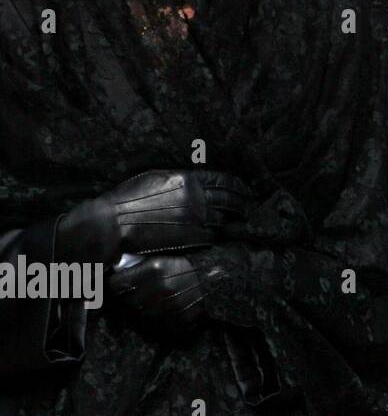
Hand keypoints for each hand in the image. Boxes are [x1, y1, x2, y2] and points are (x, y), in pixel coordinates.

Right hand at [55, 170, 254, 264]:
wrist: (113, 224)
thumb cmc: (128, 199)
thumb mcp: (156, 177)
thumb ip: (180, 178)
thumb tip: (196, 179)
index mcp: (189, 179)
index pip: (224, 179)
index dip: (238, 184)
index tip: (243, 188)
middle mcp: (197, 197)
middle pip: (231, 198)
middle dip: (243, 202)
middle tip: (248, 205)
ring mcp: (197, 219)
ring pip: (225, 218)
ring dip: (234, 219)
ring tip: (239, 220)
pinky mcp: (192, 238)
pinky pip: (214, 236)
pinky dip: (220, 234)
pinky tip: (222, 235)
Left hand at [108, 254, 227, 337]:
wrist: (219, 278)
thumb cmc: (189, 263)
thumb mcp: (163, 257)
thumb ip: (139, 264)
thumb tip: (115, 272)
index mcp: (153, 270)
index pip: (115, 285)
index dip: (115, 285)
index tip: (119, 284)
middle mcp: (158, 290)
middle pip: (125, 303)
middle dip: (127, 299)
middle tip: (135, 294)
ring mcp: (168, 308)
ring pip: (139, 317)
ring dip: (141, 311)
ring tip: (150, 302)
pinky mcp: (178, 322)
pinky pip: (156, 327)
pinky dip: (156, 322)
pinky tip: (162, 312)